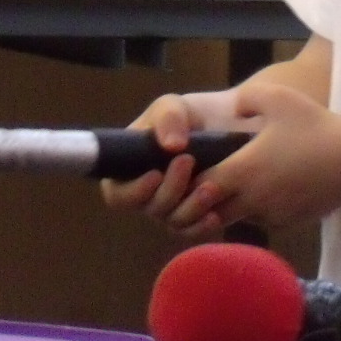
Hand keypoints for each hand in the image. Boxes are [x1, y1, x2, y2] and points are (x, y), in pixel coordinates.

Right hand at [99, 88, 246, 236]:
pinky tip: (216, 215)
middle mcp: (146, 195)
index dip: (133, 192)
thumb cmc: (186, 117)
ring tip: (211, 186)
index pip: (117, 195)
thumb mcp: (172, 107)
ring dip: (191, 207)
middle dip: (170, 189)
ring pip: (173, 221)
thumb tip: (172, 145)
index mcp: (128, 171)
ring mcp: (170, 209)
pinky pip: (194, 232)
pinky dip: (203, 227)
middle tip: (188, 161)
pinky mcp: (193, 218)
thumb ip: (168, 118)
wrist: (222, 127)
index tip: (155, 174)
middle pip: (150, 208)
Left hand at [157, 81, 340, 233]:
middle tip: (210, 178)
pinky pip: (261, 220)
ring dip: (230, 205)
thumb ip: (246, 98)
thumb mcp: (276, 97)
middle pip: (211, 210)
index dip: (191, 179)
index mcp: (242, 170)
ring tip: (238, 182)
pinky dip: (256, 209)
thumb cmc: (314, 126)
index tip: (194, 166)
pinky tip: (267, 189)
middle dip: (205, 199)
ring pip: (236, 217)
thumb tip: (232, 107)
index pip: (200, 185)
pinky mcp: (288, 222)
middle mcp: (251, 198)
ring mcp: (270, 214)